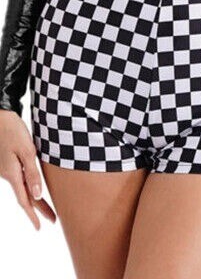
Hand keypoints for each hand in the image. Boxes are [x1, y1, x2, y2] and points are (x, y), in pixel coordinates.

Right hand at [0, 110, 55, 229]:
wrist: (0, 117)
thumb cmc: (13, 131)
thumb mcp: (26, 150)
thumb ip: (32, 172)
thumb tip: (38, 195)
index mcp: (13, 174)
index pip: (25, 200)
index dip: (33, 214)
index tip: (40, 226)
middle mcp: (9, 175)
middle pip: (25, 197)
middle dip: (38, 209)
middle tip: (52, 220)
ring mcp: (8, 169)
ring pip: (23, 188)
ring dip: (35, 199)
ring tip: (47, 207)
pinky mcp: (9, 162)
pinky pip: (21, 179)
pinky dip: (29, 187)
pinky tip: (35, 188)